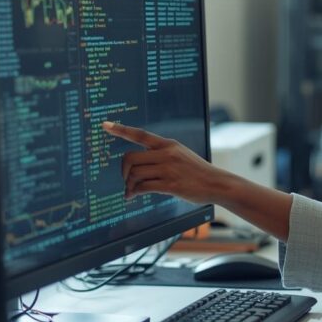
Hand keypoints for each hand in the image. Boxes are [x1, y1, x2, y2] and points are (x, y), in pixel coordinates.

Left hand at [102, 121, 221, 203]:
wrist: (217, 183)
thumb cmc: (197, 171)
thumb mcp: (181, 154)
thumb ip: (162, 155)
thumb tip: (138, 165)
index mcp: (168, 144)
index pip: (140, 134)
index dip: (121, 129)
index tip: (105, 125)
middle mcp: (167, 154)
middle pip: (130, 158)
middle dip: (123, 170)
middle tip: (125, 179)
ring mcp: (169, 169)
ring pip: (134, 174)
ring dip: (128, 184)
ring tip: (130, 191)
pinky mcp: (171, 185)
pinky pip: (143, 187)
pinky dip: (134, 192)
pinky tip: (133, 196)